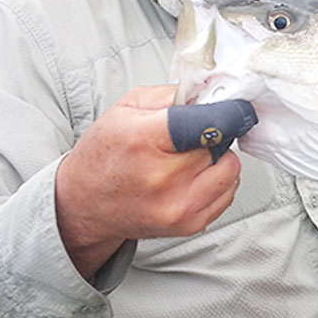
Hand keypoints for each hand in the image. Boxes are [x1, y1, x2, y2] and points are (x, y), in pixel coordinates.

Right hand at [55, 85, 240, 278]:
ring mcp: (177, 206)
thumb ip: (170, 95)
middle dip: (212, 134)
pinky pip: (226, 193)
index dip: (225, 113)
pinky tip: (190, 178)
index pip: (205, 122)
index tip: (233, 109)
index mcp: (143, 140)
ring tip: (188, 159)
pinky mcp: (188, 225)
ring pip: (229, 170)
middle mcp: (162, 178)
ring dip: (217, 160)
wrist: (84, 204)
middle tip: (190, 136)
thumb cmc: (104, 155)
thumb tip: (207, 92)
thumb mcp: (126, 108)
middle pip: (219, 143)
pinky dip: (216, 182)